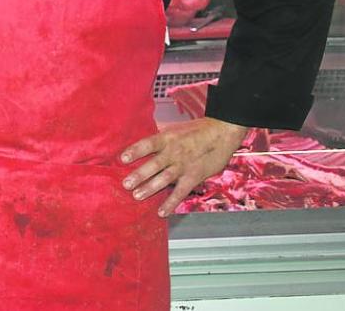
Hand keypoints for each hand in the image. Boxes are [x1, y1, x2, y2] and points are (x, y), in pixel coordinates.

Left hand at [120, 117, 248, 216]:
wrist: (222, 132)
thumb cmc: (195, 131)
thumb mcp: (174, 130)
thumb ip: (160, 140)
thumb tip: (141, 147)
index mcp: (167, 138)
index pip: (147, 144)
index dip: (135, 151)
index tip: (122, 158)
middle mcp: (174, 152)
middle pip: (154, 164)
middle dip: (139, 175)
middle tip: (125, 184)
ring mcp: (184, 166)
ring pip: (164, 179)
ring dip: (150, 188)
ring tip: (136, 196)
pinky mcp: (194, 177)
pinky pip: (180, 192)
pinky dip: (171, 203)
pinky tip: (161, 212)